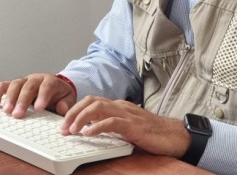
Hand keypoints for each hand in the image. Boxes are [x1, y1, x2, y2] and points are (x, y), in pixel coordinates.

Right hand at [0, 73, 76, 118]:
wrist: (55, 86)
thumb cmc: (59, 94)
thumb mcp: (68, 98)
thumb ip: (66, 103)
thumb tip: (62, 108)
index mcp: (50, 81)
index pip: (47, 86)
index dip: (42, 96)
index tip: (38, 108)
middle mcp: (36, 79)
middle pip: (28, 86)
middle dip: (22, 100)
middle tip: (18, 114)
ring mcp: (24, 81)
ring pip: (15, 84)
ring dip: (10, 98)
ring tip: (6, 111)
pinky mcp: (14, 85)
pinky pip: (4, 85)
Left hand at [61, 96, 190, 158]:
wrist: (174, 135)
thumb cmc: (152, 133)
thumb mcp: (128, 127)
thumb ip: (112, 125)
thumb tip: (92, 131)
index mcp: (119, 106)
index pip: (92, 101)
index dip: (76, 109)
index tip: (64, 123)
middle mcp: (121, 106)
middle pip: (91, 101)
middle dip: (73, 112)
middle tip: (62, 128)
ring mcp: (127, 114)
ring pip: (98, 108)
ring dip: (81, 118)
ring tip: (71, 131)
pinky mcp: (133, 125)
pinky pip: (111, 122)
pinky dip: (97, 127)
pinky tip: (88, 134)